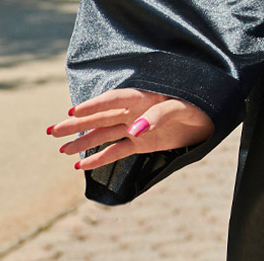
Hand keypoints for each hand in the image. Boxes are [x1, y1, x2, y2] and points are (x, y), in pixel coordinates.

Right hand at [46, 88, 214, 170]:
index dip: (94, 105)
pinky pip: (117, 151)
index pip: (113, 99)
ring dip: (82, 141)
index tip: (73, 110)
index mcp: (143, 97)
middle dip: (76, 124)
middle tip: (52, 131)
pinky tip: (82, 166)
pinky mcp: (142, 144)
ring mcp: (136, 128)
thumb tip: (133, 131)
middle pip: (100, 117)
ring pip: (104, 134)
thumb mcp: (181, 108)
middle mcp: (134, 112)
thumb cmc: (198, 105)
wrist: (212, 119)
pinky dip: (100, 158)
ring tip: (60, 150)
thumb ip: (157, 117)